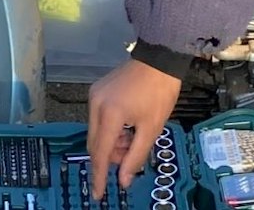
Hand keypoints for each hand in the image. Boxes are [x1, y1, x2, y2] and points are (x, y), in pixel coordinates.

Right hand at [87, 58, 181, 199]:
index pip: (100, 153)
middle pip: (95, 143)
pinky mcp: (96, 91)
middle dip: (109, 157)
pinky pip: (98, 118)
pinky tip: (125, 129)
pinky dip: (109, 129)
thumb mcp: (151, 129)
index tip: (97, 193)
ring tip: (131, 141)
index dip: (99, 175)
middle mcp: (96, 105)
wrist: (159, 60)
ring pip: (96, 132)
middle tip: (127, 160)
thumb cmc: (159, 94)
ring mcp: (94, 96)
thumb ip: (135, 157)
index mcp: (110, 115)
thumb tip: (123, 180)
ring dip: (111, 143)